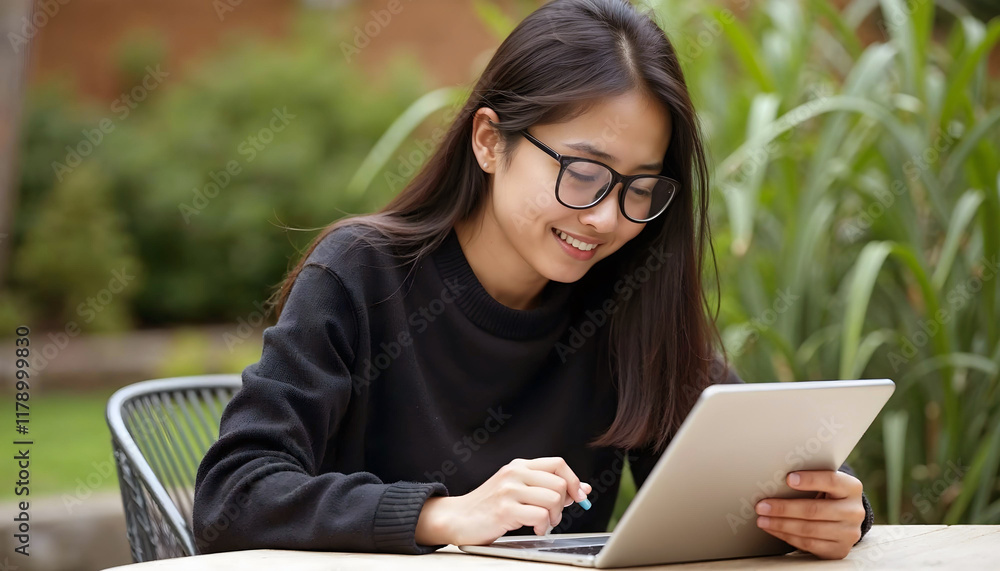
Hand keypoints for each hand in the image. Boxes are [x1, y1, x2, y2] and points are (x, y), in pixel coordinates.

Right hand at [415, 457, 592, 545]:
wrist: (457, 518)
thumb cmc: (489, 507)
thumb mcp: (517, 490)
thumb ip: (547, 487)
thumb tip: (583, 489)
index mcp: (519, 466)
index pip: (558, 464)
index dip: (573, 481)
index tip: (579, 497)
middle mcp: (514, 473)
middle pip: (559, 483)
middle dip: (563, 505)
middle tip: (552, 517)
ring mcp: (509, 490)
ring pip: (553, 498)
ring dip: (554, 518)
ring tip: (543, 524)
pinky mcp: (505, 509)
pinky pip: (540, 516)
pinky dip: (543, 527)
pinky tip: (535, 530)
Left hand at [754, 470, 865, 559]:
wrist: (845, 518)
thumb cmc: (827, 494)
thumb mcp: (825, 483)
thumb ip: (809, 480)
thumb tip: (775, 477)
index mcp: (851, 488)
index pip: (831, 481)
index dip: (810, 480)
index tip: (787, 478)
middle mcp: (854, 511)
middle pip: (814, 510)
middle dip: (784, 508)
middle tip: (761, 506)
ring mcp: (849, 533)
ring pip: (809, 530)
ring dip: (781, 525)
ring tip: (762, 519)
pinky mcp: (839, 549)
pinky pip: (809, 544)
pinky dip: (787, 536)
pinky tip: (774, 530)